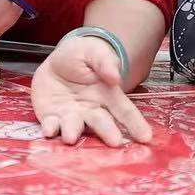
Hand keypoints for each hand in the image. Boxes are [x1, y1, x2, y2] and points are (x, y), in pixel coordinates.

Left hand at [31, 33, 151, 147]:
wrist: (56, 62)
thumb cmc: (82, 57)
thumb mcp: (94, 52)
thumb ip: (104, 62)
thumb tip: (115, 76)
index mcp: (107, 95)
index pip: (124, 111)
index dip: (135, 124)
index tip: (146, 137)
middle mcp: (91, 110)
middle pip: (101, 123)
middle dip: (107, 132)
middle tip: (115, 141)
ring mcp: (71, 116)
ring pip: (74, 127)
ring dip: (73, 132)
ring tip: (71, 137)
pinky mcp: (51, 117)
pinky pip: (51, 125)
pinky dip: (50, 129)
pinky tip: (49, 131)